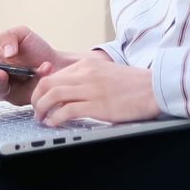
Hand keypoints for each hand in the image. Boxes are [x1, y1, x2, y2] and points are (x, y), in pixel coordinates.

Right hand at [0, 25, 68, 106]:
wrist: (58, 66)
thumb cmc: (35, 50)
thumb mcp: (22, 33)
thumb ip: (10, 35)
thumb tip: (5, 52)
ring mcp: (3, 87)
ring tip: (4, 72)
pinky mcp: (16, 97)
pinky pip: (15, 92)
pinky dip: (28, 78)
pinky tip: (41, 69)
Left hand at [30, 54, 160, 127]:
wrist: (154, 88)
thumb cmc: (132, 84)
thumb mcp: (105, 72)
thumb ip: (86, 77)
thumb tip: (68, 91)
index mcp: (86, 65)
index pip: (54, 75)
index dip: (41, 90)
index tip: (40, 100)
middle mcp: (85, 74)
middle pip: (48, 83)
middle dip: (36, 99)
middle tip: (36, 111)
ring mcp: (90, 89)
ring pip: (53, 95)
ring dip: (42, 109)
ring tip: (41, 119)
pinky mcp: (97, 105)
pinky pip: (67, 110)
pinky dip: (56, 118)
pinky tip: (54, 123)